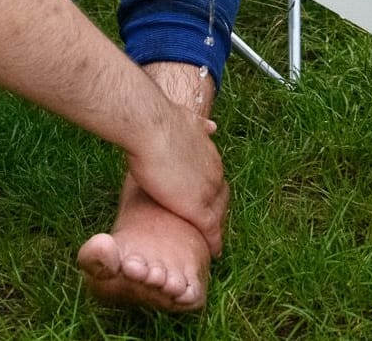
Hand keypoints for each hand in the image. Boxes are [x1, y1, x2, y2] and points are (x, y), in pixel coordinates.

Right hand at [123, 105, 227, 255]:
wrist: (149, 126)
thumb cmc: (157, 120)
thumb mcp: (186, 119)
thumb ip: (200, 126)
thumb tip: (214, 126)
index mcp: (210, 154)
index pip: (216, 179)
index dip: (212, 192)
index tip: (207, 201)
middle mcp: (214, 173)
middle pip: (221, 198)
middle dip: (217, 210)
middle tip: (212, 225)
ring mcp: (208, 191)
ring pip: (218, 215)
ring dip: (216, 228)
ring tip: (212, 241)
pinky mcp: (197, 208)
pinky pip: (211, 231)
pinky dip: (215, 243)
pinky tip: (215, 253)